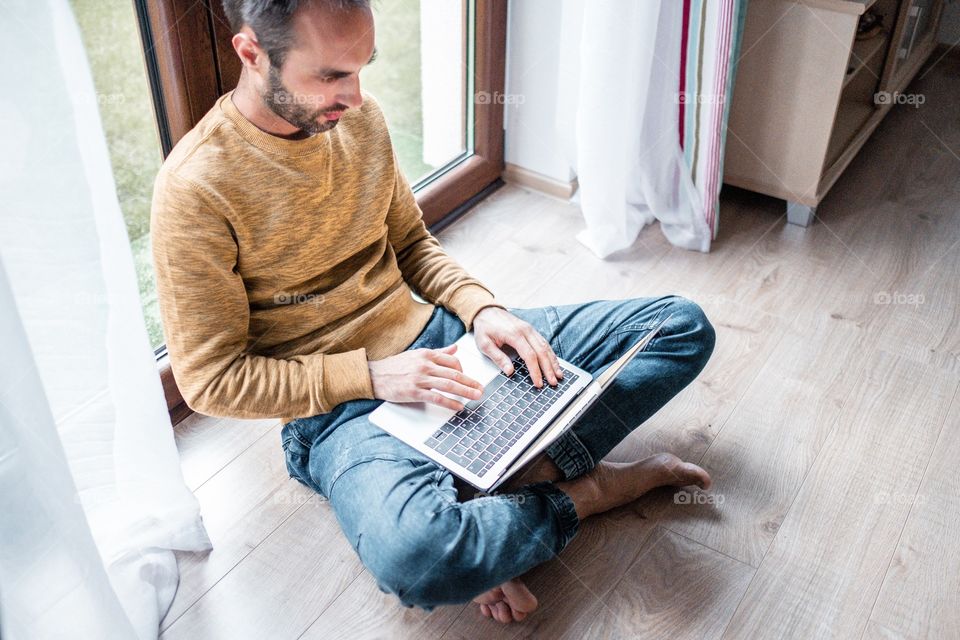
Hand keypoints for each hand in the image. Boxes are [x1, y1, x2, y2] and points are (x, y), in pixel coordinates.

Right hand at [368, 344, 484, 410]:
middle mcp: (425, 365)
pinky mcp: (414, 392)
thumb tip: (455, 349)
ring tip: (476, 397)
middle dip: (470, 382)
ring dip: (465, 391)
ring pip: (448, 384)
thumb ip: (438, 352)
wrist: (374, 376)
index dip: (464, 370)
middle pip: (454, 373)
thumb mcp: (417, 355)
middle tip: (481, 389)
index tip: (469, 378)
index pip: (452, 361)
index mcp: (427, 354)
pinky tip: (458, 406)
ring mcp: (420, 378)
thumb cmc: (395, 366)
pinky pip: (437, 398)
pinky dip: (450, 402)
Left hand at [472, 307, 562, 387]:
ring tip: (559, 375)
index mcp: (514, 334)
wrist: (486, 310)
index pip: (529, 355)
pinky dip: (550, 354)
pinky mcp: (531, 330)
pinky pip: (544, 342)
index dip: (535, 371)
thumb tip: (509, 371)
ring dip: (553, 362)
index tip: (538, 382)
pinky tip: (554, 363)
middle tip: (553, 382)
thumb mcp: (484, 343)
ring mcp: (530, 329)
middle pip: (541, 351)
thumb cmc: (485, 327)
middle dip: (548, 369)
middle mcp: (525, 330)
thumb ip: (497, 357)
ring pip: (545, 346)